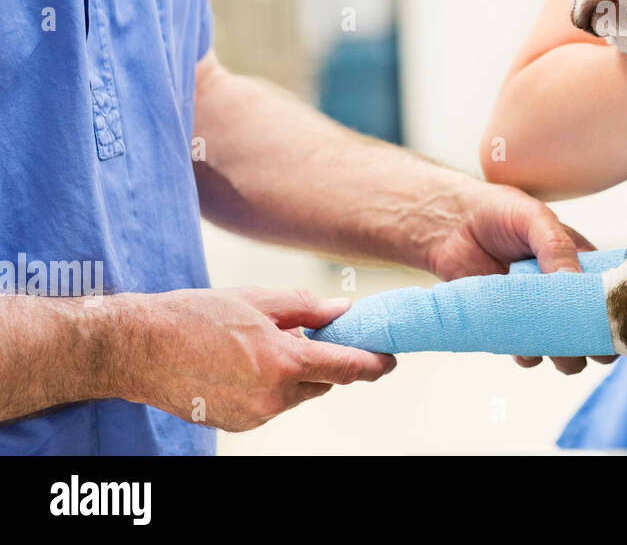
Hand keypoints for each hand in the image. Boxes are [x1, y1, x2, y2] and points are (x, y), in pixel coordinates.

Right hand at [118, 287, 396, 431]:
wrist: (139, 348)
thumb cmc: (195, 317)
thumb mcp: (259, 300)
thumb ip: (308, 308)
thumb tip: (343, 310)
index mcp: (283, 363)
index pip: (346, 367)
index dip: (373, 364)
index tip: (389, 360)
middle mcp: (272, 396)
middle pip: (321, 382)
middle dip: (322, 360)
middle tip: (307, 334)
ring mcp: (254, 415)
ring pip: (295, 394)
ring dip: (293, 373)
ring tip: (258, 343)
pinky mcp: (237, 423)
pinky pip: (270, 404)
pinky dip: (269, 385)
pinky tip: (242, 363)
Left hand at [432, 178, 615, 374]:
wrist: (451, 226)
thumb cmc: (499, 212)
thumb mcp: (534, 219)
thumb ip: (557, 246)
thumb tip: (575, 282)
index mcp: (583, 263)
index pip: (613, 293)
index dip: (618, 311)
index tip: (614, 321)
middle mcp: (567, 292)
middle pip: (595, 330)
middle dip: (595, 342)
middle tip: (584, 340)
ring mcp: (540, 312)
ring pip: (567, 350)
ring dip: (565, 356)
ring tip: (554, 346)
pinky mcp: (512, 327)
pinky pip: (529, 354)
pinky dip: (529, 355)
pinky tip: (520, 341)